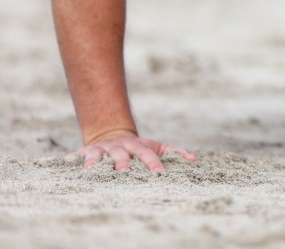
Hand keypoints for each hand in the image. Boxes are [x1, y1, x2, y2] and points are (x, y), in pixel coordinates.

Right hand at [67, 133, 196, 172]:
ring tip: (92, 171)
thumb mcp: (158, 146)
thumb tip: (194, 160)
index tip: (159, 174)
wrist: (114, 135)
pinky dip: (72, 159)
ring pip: (99, 155)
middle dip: (123, 164)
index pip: (148, 155)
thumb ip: (175, 152)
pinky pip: (78, 155)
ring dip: (95, 162)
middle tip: (125, 174)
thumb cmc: (140, 148)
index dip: (154, 163)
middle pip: (123, 156)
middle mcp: (121, 147)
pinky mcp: (87, 151)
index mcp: (139, 147)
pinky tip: (66, 163)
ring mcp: (103, 149)